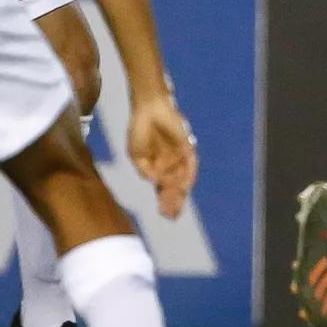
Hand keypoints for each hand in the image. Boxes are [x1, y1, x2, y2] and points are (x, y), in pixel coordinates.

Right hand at [126, 96, 196, 218]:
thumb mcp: (136, 155)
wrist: (148, 109)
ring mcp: (179, 157)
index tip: (163, 215)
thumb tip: (154, 183)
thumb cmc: (139, 130)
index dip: (164, 202)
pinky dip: (188, 176)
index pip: (163, 189)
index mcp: (158, 168)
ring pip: (182, 179)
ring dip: (180, 193)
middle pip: (174, 188)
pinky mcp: (187, 147)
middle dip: (172, 202)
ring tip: (175, 206)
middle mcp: (170, 165)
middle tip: (170, 217)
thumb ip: (144, 170)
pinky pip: (190, 164)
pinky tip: (185, 188)